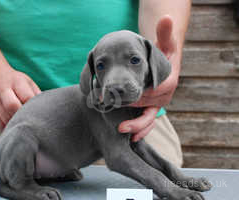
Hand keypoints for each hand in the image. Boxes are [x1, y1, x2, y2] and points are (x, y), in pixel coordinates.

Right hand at [0, 67, 40, 129]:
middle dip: (24, 115)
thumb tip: (49, 109)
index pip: (26, 96)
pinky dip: (9, 127)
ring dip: (17, 123)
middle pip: (12, 106)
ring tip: (27, 125)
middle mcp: (2, 90)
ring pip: (5, 117)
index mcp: (16, 81)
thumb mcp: (29, 83)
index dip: (34, 107)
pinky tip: (16, 126)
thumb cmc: (17, 82)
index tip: (41, 113)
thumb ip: (37, 94)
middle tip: (33, 121)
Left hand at [119, 16, 181, 141]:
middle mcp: (164, 96)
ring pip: (149, 118)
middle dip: (135, 116)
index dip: (141, 97)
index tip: (125, 98)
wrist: (163, 63)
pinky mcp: (151, 107)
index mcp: (168, 82)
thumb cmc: (162, 53)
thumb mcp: (164, 42)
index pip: (154, 92)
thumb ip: (165, 33)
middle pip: (149, 108)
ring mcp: (158, 104)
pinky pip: (148, 121)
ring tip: (122, 132)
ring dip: (137, 127)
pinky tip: (131, 138)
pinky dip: (141, 130)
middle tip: (120, 124)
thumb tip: (167, 18)